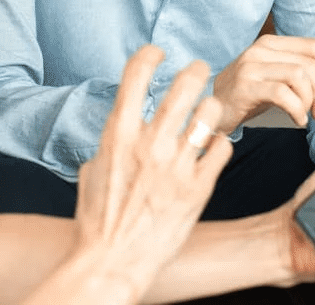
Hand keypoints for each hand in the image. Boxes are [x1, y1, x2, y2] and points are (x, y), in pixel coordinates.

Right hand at [72, 46, 233, 301]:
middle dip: (195, 71)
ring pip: (210, 114)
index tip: (157, 52)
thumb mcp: (92, 169)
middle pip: (184, 86)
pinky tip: (213, 148)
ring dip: (212, 107)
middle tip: (200, 69)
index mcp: (118, 134)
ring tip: (210, 110)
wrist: (112, 262)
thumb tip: (120, 127)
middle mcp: (150, 144)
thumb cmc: (97, 219)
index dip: (149, 55)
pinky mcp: (200, 188)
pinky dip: (220, 144)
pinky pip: (222, 149)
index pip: (136, 75)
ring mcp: (178, 165)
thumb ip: (111, 142)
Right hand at [211, 34, 314, 133]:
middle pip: (310, 64)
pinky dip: (298, 110)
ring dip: (311, 102)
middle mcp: (260, 50)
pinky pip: (284, 94)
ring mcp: (251, 67)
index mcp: (271, 43)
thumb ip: (304, 71)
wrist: (210, 109)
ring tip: (307, 116)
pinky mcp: (245, 87)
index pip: (314, 46)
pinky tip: (297, 120)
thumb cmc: (247, 95)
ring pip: (300, 77)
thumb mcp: (278, 78)